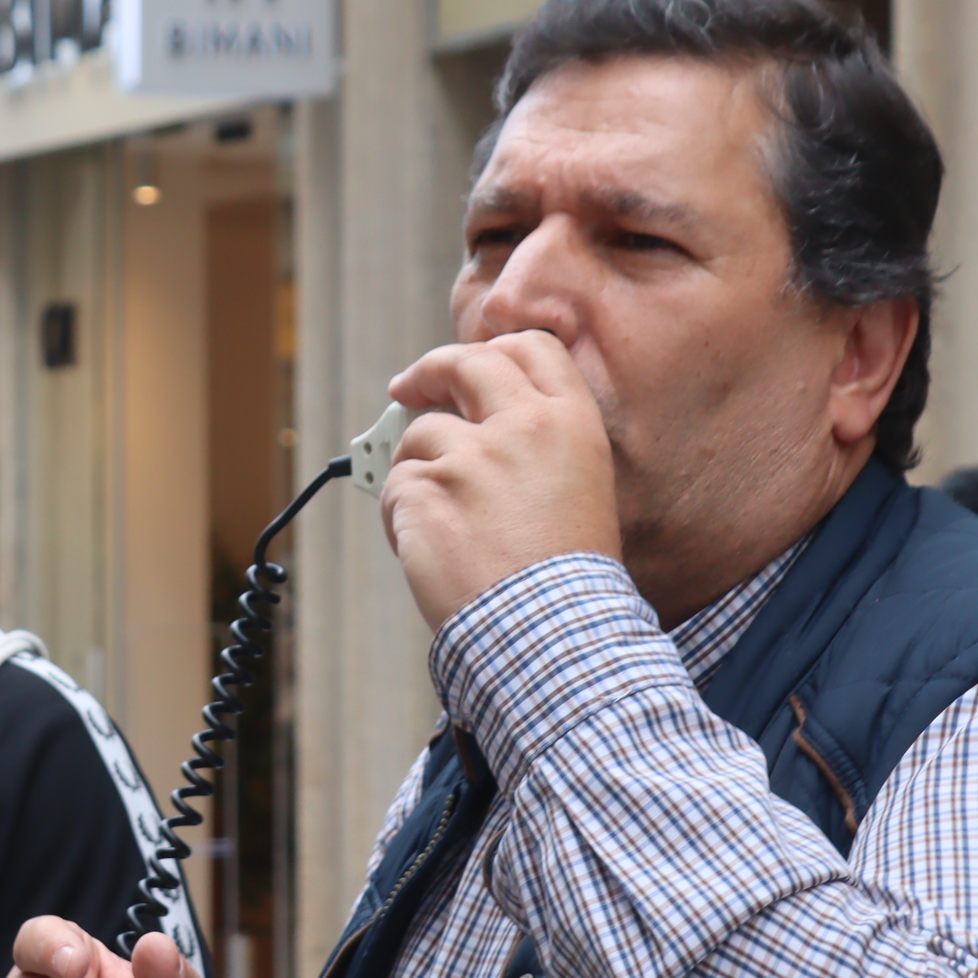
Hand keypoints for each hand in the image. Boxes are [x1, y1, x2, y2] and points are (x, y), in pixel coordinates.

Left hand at [381, 330, 622, 629]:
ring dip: (416, 470)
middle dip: (429, 371)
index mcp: (570, 422)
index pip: (529, 347)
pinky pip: (394, 487)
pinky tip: (426, 550)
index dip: (492, 350)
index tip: (466, 365)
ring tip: (438, 522)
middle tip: (407, 389)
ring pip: (418, 436)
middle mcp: (521, 426)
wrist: (549, 630)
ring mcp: (470, 455)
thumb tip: (476, 422)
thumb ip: (538, 442)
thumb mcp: (582, 489)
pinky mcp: (425, 489)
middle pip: (463, 364)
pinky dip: (400, 517)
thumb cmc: (567, 577)